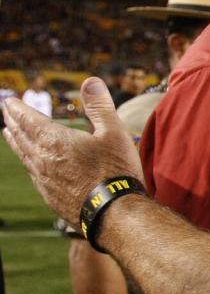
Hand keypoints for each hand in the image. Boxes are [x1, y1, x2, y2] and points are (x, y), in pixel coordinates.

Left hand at [2, 78, 143, 226]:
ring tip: (9, 134)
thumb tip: (90, 81)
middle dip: (13, 122)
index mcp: (55, 140)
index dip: (18, 108)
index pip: (28, 119)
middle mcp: (43, 159)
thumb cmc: (115, 170)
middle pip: (21, 136)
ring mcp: (44, 179)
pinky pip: (33, 174)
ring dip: (15, 142)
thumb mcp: (113, 132)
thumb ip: (99, 106)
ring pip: (23, 156)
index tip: (9, 101)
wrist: (113, 212)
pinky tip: (32, 165)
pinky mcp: (49, 196)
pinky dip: (27, 162)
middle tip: (6, 113)